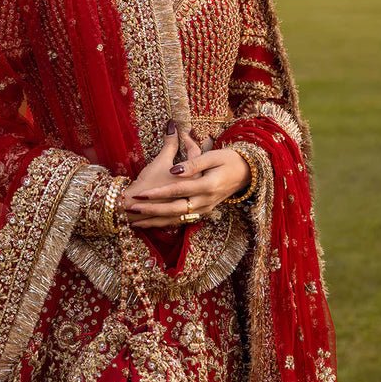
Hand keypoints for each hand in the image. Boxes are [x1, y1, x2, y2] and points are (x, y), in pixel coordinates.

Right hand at [119, 120, 204, 227]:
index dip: (188, 140)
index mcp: (192, 176)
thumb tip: (172, 126)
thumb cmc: (148, 182)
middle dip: (193, 157)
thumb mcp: (160, 161)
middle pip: (199, 169)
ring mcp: (188, 200)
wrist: (133, 206)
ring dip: (191, 175)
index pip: (195, 153)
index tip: (182, 134)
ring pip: (194, 186)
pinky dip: (185, 191)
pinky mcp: (181, 210)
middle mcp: (194, 189)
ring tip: (185, 166)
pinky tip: (182, 186)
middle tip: (187, 146)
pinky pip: (187, 199)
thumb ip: (170, 144)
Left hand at [126, 146, 250, 228]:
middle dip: (151, 210)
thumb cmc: (230, 160)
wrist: (248, 173)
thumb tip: (176, 168)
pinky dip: (163, 223)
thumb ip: (194, 163)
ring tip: (134, 220)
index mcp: (208, 185)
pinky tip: (149, 223)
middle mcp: (206, 201)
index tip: (141, 193)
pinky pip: (180, 221)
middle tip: (132, 208)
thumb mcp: (214, 157)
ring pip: (176, 218)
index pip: (178, 190)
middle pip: (174, 208)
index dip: (159, 192)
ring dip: (155, 220)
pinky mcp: (203, 212)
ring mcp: (205, 209)